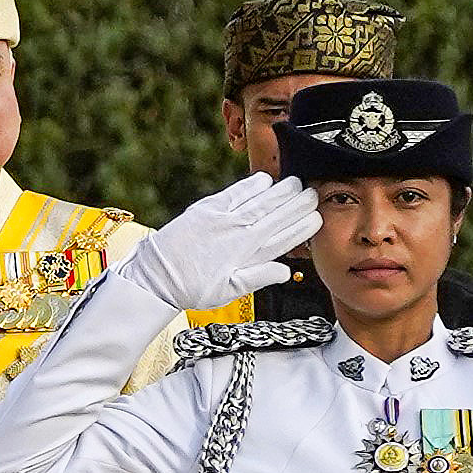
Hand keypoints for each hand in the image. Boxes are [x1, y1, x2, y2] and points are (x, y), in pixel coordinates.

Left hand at [133, 165, 321, 310]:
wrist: (156, 277)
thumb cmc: (191, 288)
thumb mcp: (228, 291)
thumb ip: (258, 278)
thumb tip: (285, 271)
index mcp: (245, 255)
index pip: (282, 238)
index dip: (301, 227)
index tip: (316, 218)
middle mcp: (236, 234)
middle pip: (274, 215)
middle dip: (296, 204)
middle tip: (313, 193)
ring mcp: (221, 219)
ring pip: (258, 202)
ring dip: (279, 192)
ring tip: (295, 183)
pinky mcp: (206, 209)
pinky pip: (234, 193)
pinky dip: (251, 186)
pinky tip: (264, 180)